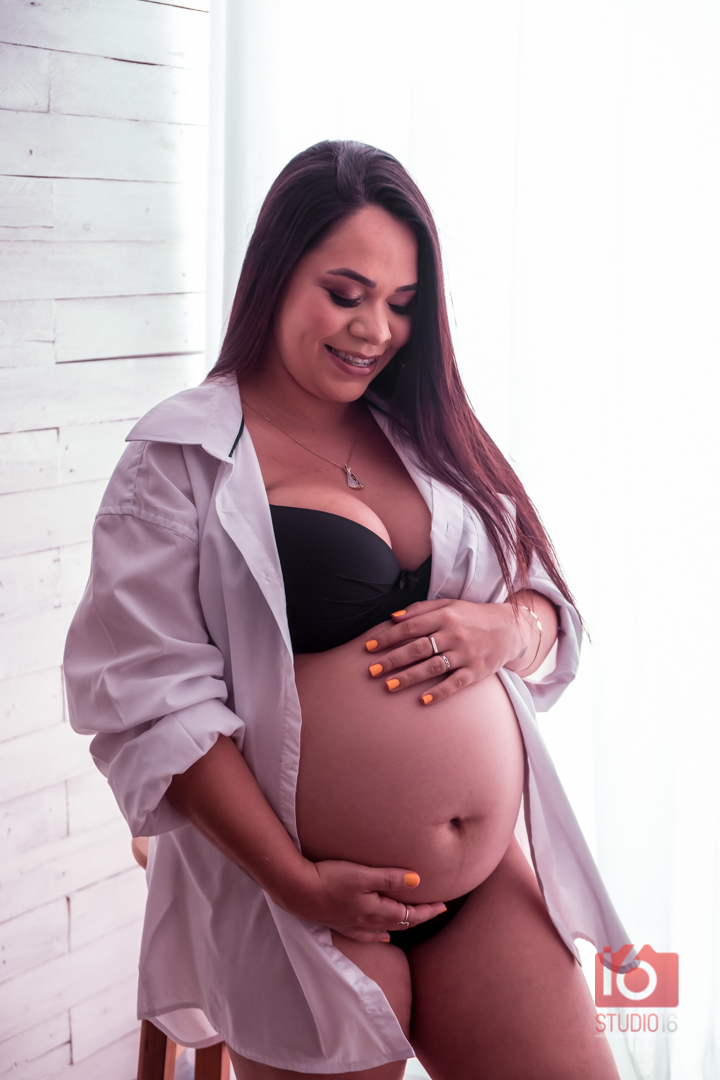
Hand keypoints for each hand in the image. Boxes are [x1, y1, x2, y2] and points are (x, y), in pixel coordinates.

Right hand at [281, 858, 447, 942]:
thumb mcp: (363, 874)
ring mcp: (353, 926)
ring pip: (385, 929)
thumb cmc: (330, 878)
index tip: (443, 906)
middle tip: (435, 910)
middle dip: (419, 917)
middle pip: (400, 923)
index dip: (428, 911)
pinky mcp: (340, 923)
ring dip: (402, 925)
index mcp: (376, 911)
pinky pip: (367, 935)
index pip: (410, 915)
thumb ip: (390, 878)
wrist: (297, 890)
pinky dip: (379, 935)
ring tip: (413, 921)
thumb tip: (418, 881)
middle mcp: (367, 923)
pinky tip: (382, 935)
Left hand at [364, 598, 523, 705]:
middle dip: (392, 660)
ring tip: (388, 686)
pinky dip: (439, 692)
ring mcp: (466, 654)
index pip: (410, 627)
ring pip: (432, 667)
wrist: (510, 629)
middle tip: (371, 671)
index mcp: (445, 616)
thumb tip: (393, 617)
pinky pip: (455, 684)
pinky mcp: (477, 671)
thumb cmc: (472, 616)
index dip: (387, 637)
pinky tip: (422, 700)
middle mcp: (454, 634)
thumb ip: (421, 609)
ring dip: (408, 677)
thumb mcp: (449, 604)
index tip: (368, 647)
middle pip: (417, 648)